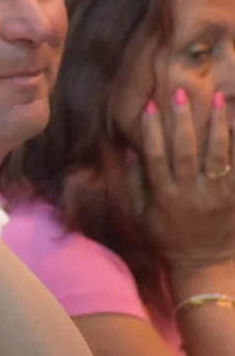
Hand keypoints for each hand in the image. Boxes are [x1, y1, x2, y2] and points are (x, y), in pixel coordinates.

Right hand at [133, 89, 234, 272]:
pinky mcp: (234, 196)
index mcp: (163, 196)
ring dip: (216, 125)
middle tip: (180, 93)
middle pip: (185, 151)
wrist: (203, 262)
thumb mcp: (141, 215)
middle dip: (183, 121)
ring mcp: (215, 194)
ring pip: (216, 155)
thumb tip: (131, 150)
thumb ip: (135, 183)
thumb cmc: (166, 237)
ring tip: (217, 99)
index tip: (150, 105)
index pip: (155, 156)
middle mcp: (189, 192)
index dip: (152, 130)